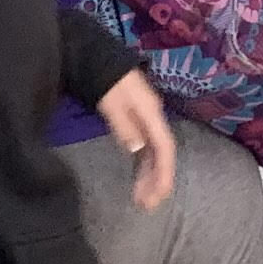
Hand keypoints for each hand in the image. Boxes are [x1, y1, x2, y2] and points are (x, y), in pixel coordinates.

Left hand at [95, 71, 179, 208]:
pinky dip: (142, 166)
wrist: (98, 58)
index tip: (160, 193)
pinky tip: (138, 180)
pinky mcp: (136, 121)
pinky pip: (144, 148)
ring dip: (149, 176)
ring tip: (142, 199)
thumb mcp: (112, 102)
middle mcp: (153, 118)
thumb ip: (124, 125)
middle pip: (161, 154)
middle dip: (157, 181)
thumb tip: (137, 148)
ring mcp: (146, 120)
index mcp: (151, 113)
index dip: (164, 171)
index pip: (164, 147)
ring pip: (153, 153)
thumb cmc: (106, 80)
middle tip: (147, 205)